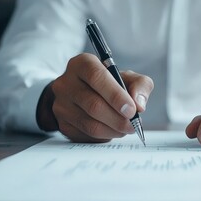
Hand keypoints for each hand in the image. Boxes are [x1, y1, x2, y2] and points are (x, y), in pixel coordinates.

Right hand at [36, 53, 153, 141]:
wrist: (86, 94)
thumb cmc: (111, 84)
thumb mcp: (129, 77)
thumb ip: (140, 85)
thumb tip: (139, 105)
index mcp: (82, 64)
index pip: (96, 77)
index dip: (116, 95)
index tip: (132, 110)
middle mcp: (66, 82)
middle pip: (93, 104)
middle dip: (118, 119)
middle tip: (133, 125)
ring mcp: (61, 104)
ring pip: (90, 124)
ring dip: (113, 130)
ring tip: (126, 128)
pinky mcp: (62, 123)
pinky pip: (86, 135)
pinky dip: (104, 136)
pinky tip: (112, 130)